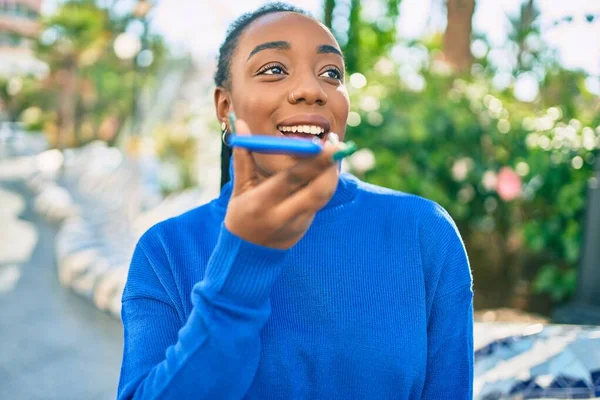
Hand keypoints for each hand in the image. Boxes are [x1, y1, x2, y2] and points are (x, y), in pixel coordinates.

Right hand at [224, 119, 343, 249]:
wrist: (245, 256)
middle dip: (331, 167)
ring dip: (331, 174)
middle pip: (316, 190)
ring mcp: (297, 224)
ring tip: (334, 153)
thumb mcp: (239, 188)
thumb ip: (244, 157)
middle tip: (337, 145)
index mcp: (262, 202)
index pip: (293, 179)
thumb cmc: (240, 215)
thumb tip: (241, 122)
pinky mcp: (305, 228)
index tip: (326, 143)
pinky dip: (324, 184)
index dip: (313, 161)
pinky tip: (326, 169)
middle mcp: (282, 215)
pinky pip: (319, 203)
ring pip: (323, 197)